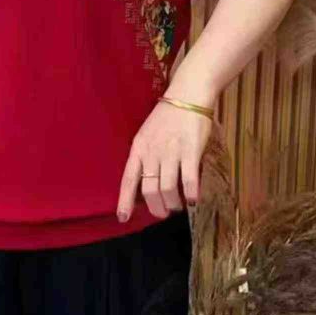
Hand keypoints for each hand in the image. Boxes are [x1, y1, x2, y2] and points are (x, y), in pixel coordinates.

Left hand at [116, 98, 212, 219]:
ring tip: (178, 205)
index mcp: (139, 147)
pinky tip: (193, 200)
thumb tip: (147, 182)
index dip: (124, 200)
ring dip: (173, 203)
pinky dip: (190, 195)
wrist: (188, 96)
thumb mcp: (148, 134)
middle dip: (156, 207)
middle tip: (163, 212)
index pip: (128, 178)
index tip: (122, 218)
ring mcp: (171, 151)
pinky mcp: (190, 151)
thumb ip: (146, 156)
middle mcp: (152, 151)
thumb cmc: (168, 117)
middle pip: (149, 190)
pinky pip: (188, 181)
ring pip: (167, 189)